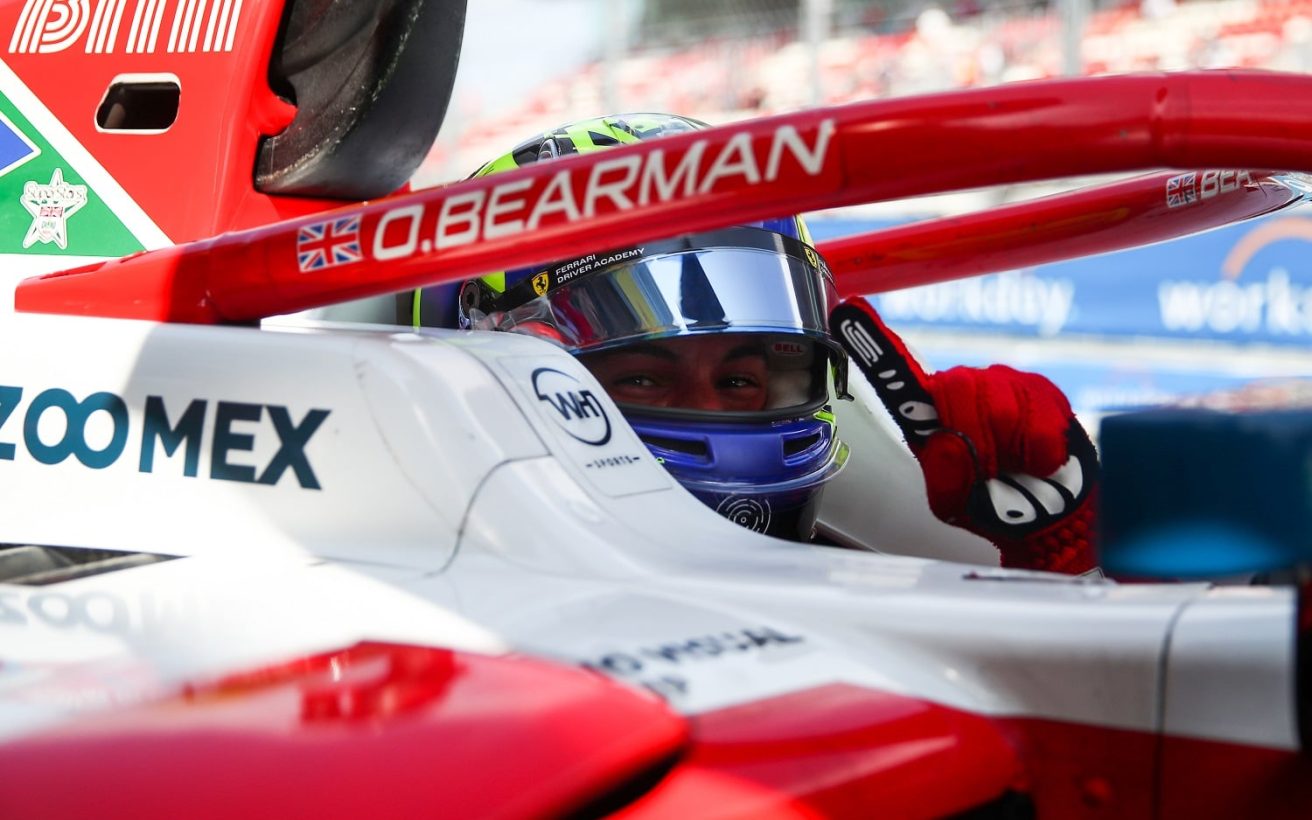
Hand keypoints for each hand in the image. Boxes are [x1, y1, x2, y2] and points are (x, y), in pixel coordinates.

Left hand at [830, 297, 1096, 573]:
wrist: (1051, 514)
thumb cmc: (996, 505)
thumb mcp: (960, 505)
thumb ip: (948, 478)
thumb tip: (947, 440)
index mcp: (926, 415)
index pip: (895, 374)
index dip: (872, 343)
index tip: (845, 311)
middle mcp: (958, 389)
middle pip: (956, 390)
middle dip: (977, 438)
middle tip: (993, 469)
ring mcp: (999, 382)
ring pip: (1001, 406)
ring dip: (1012, 448)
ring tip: (1017, 464)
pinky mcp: (1038, 387)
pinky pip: (1040, 415)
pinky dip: (1041, 450)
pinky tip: (1040, 458)